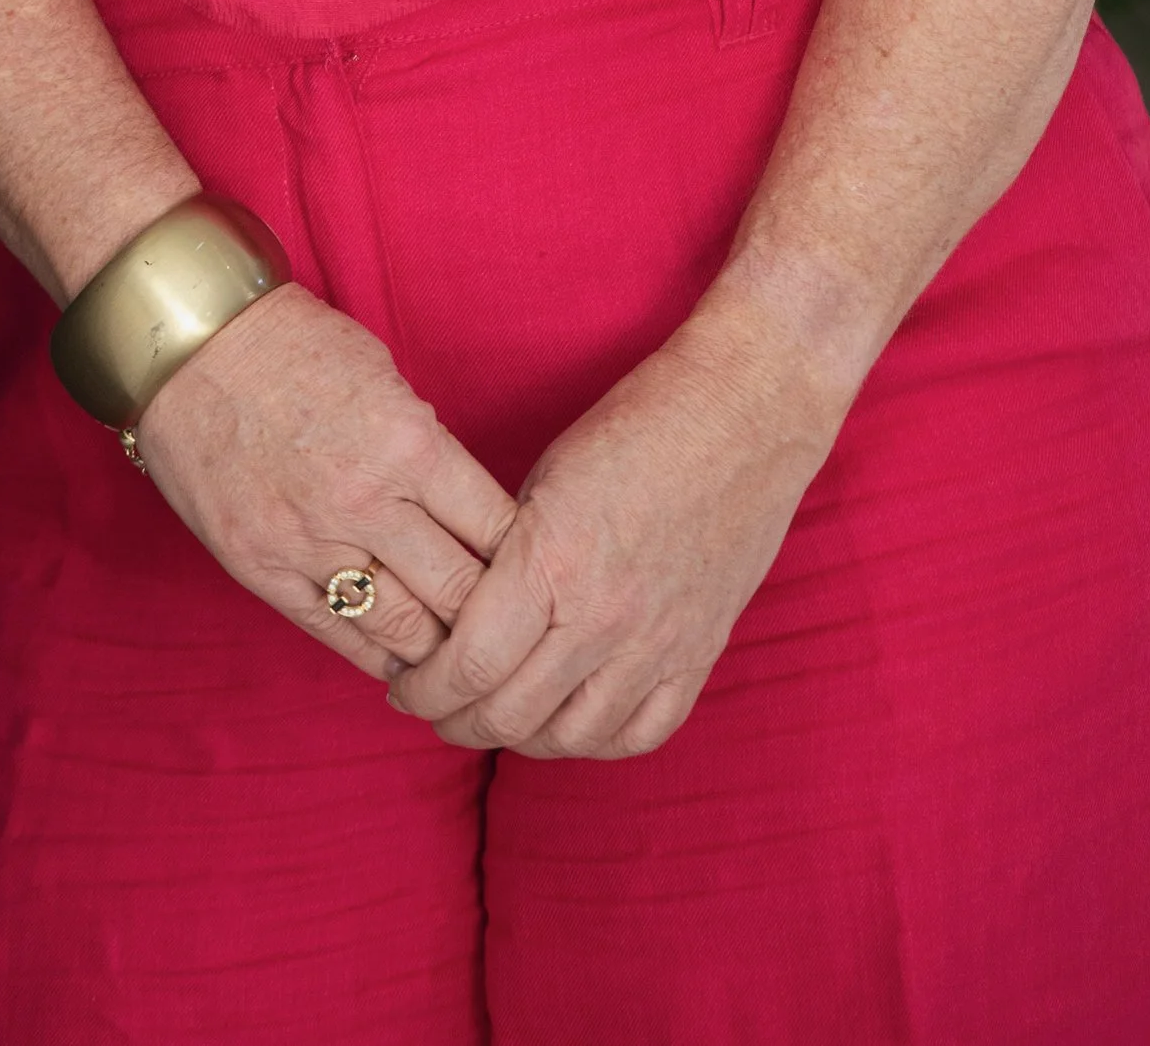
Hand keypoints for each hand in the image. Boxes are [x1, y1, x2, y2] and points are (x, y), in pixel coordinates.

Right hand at [129, 284, 518, 682]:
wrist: (188, 344)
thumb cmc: (292, 345)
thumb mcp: (384, 376)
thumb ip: (426, 445)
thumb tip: (466, 508)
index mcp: (409, 444)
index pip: (498, 530)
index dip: (528, 561)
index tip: (539, 575)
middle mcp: (367, 502)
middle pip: (463, 595)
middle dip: (496, 618)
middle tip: (515, 632)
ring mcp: (311, 543)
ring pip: (406, 632)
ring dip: (442, 651)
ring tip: (465, 659)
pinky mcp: (264, 570)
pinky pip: (338, 635)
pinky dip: (380, 656)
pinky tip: (404, 662)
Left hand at [387, 292, 846, 758]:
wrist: (745, 410)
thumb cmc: (636, 423)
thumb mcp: (543, 478)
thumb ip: (504, 556)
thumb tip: (460, 614)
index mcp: (553, 561)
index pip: (469, 665)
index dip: (424, 689)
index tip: (404, 685)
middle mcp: (605, 617)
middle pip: (509, 715)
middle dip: (455, 720)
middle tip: (434, 707)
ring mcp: (659, 643)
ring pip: (571, 739)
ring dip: (519, 738)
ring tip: (493, 716)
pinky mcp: (701, 652)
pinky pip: (641, 733)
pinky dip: (596, 740)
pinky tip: (570, 721)